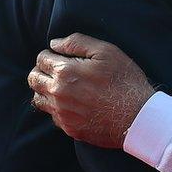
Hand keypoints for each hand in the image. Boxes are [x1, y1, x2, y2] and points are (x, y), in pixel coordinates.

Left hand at [28, 33, 155, 148]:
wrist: (137, 117)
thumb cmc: (124, 81)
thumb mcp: (106, 52)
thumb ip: (77, 43)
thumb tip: (54, 43)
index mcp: (64, 72)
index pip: (41, 59)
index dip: (50, 55)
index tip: (60, 56)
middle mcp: (57, 94)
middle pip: (34, 79)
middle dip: (41, 71)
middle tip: (57, 70)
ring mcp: (62, 113)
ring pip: (38, 99)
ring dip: (45, 90)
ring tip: (63, 87)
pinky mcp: (69, 128)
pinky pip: (53, 116)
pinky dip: (58, 108)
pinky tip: (74, 103)